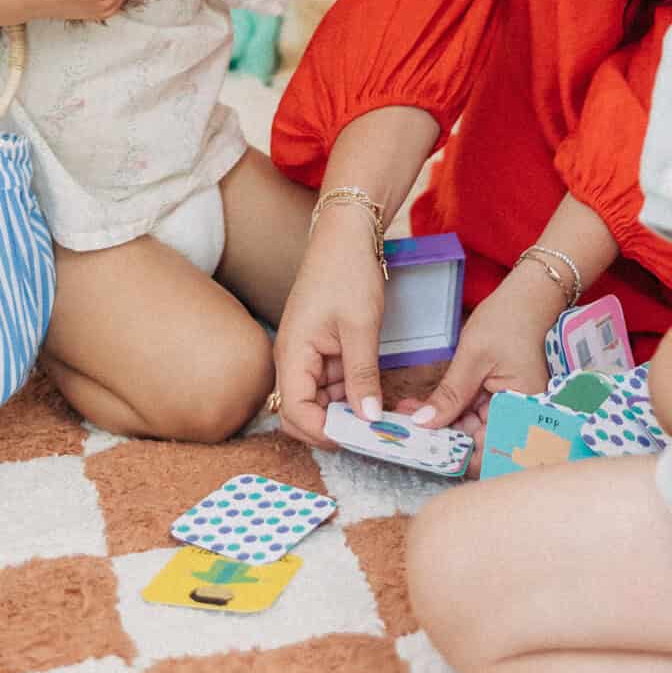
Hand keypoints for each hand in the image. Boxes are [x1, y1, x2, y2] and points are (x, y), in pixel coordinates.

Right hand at [273, 212, 387, 442]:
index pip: (296, 413)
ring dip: (344, 412)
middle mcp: (292, 359)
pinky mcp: (320, 349)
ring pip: (319, 401)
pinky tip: (373, 395)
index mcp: (292, 354)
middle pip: (302, 413)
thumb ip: (362, 375)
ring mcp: (306, 354)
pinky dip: (349, 392)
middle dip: (332, 428)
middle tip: (370, 434)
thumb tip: (368, 419)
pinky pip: (330, 383)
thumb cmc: (348, 272)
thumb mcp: (361, 327)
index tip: (360, 438)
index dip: (325, 433)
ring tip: (379, 417)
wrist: (347, 234)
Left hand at [405, 266, 558, 466]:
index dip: (456, 457)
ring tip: (408, 414)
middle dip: (441, 438)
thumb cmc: (509, 320)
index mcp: (522, 411)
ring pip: (470, 430)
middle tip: (406, 429)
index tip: (423, 450)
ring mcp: (508, 410)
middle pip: (476, 443)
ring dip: (440, 425)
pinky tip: (423, 407)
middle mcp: (518, 417)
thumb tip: (424, 423)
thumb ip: (450, 394)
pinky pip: (472, 415)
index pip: (488, 452)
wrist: (526, 298)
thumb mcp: (473, 357)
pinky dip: (449, 411)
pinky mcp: (498, 401)